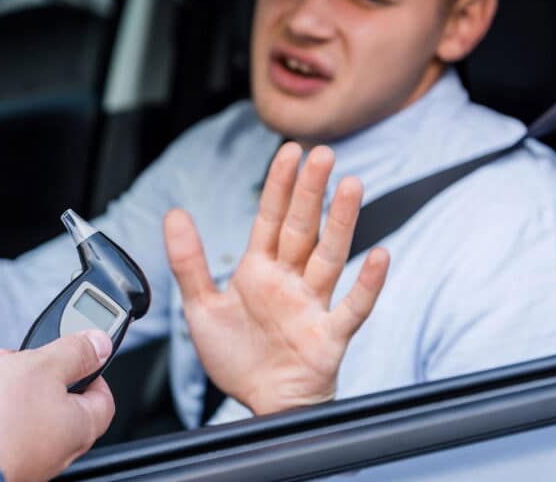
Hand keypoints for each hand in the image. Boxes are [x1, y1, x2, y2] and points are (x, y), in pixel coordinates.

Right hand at [0, 331, 115, 481]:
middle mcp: (58, 452)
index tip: (76, 351)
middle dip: (42, 374)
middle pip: (62, 404)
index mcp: (80, 428)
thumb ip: (75, 352)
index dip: (92, 368)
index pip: (103, 396)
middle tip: (25, 358)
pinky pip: (4, 429)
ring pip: (30, 415)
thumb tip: (100, 344)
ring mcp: (28, 460)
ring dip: (14, 389)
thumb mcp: (42, 364)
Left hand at [164, 143, 389, 415]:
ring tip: (353, 186)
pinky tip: (380, 257)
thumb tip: (174, 213)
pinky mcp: (330, 336)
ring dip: (342, 223)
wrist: (258, 403)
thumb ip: (188, 261)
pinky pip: (353, 307)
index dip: (279, 185)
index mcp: (260, 271)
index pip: (271, 219)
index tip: (290, 151)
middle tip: (323, 154)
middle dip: (311, 191)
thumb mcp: (201, 306)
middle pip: (303, 229)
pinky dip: (367, 284)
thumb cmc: (237, 356)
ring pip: (330, 257)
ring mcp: (313, 306)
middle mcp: (290, 282)